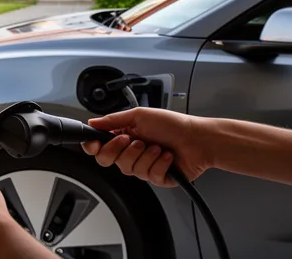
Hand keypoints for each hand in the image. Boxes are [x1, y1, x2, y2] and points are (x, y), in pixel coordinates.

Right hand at [82, 108, 213, 186]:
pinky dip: (160, 164)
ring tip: (158, 146)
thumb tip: (92, 122)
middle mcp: (132, 152)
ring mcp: (144, 165)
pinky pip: (149, 176)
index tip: (95, 143)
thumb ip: (113, 120)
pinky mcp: (157, 177)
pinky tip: (167, 156)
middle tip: (136, 140)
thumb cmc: (173, 124)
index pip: (100, 147)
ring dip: (146, 155)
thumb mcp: (139, 115)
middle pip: (109, 161)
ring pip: (129, 169)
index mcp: (124, 136)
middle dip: (122, 150)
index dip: (94, 147)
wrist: (198, 139)